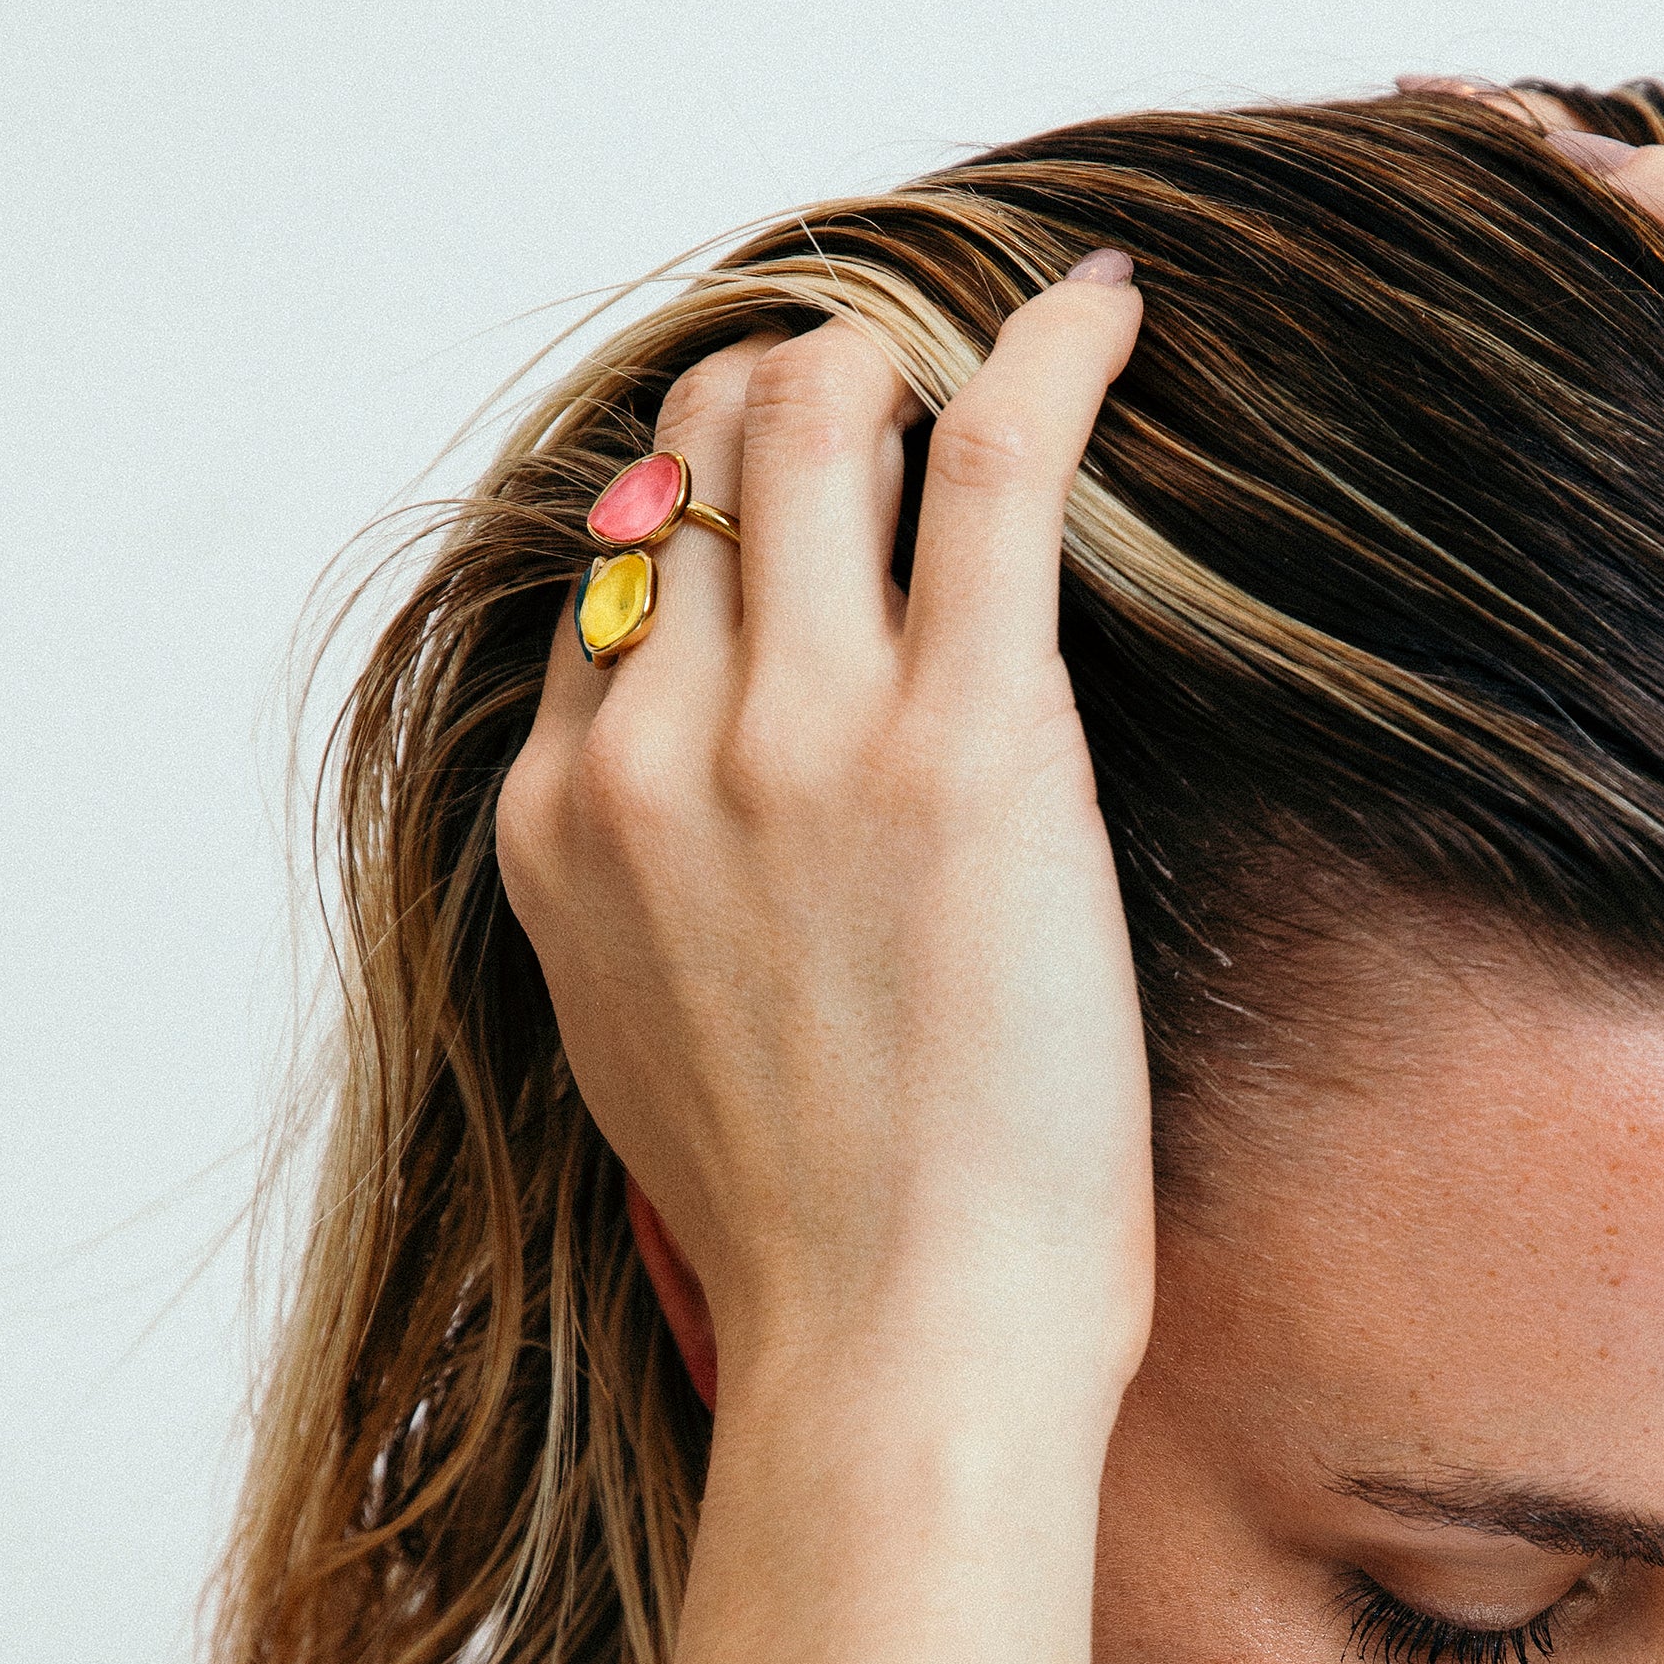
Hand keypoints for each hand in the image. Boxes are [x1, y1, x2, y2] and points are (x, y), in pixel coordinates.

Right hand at [496, 263, 1153, 1412]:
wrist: (895, 1353)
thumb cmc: (811, 1242)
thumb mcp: (648, 1050)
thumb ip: (644, 895)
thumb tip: (700, 817)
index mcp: (561, 823)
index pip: (613, 570)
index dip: (706, 502)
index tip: (794, 486)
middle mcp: (653, 748)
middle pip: (700, 456)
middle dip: (791, 393)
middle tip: (892, 393)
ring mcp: (797, 736)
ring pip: (821, 419)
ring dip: (898, 363)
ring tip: (986, 365)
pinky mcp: (965, 744)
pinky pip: (991, 465)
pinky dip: (1047, 356)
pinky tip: (1102, 310)